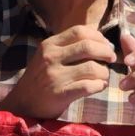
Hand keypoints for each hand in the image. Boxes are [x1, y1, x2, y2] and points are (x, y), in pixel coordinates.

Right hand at [0, 26, 115, 118]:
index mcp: (50, 45)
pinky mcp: (60, 94)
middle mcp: (51, 57)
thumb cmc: (40, 80)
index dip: (98, 36)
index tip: (106, 45)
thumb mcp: (48, 57)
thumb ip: (68, 47)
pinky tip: (99, 87)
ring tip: (104, 76)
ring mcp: (55, 76)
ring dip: (104, 72)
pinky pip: (88, 86)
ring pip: (92, 67)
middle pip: (88, 46)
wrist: (22, 105)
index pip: (79, 31)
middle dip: (106, 52)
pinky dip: (99, 86)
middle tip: (112, 59)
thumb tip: (99, 40)